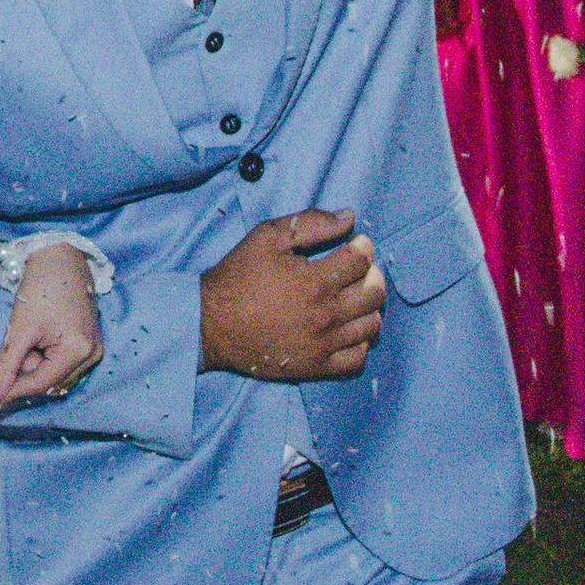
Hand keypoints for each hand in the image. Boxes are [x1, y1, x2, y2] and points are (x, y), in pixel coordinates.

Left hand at [0, 244, 104, 408]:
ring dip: (34, 366)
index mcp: (79, 351)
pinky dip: (44, 359)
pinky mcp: (88, 344)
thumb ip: (6, 365)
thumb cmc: (42, 287)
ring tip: (27, 337)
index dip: (13, 391)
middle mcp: (92, 356)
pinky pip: (61, 365)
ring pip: (54, 376)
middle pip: (49, 382)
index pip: (42, 384)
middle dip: (25, 373)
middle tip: (11, 348)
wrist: (61, 257)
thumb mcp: (20, 328)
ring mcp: (93, 351)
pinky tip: (36, 339)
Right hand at [199, 209, 385, 382]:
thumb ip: (311, 222)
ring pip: (371, 325)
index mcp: (314, 282)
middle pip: (374, 292)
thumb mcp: (266, 236)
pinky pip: (357, 358)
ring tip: (352, 298)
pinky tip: (347, 329)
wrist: (210, 324)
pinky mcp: (316, 367)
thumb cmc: (237, 276)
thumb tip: (349, 217)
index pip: (361, 260)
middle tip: (356, 270)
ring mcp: (323, 345)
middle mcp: (324, 316)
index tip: (355, 245)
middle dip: (371, 274)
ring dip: (368, 306)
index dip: (362, 247)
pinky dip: (360, 341)